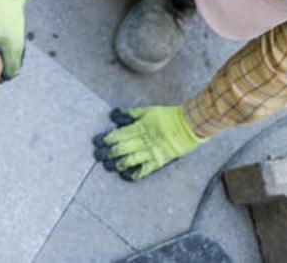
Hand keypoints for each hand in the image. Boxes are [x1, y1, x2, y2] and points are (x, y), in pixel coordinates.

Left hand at [92, 107, 206, 180]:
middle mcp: (143, 141)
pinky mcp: (160, 161)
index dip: (107, 139)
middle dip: (109, 153)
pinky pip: (146, 169)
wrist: (189, 125)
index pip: (119, 135)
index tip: (98, 142)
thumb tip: (114, 115)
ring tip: (110, 166)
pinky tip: (127, 176)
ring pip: (131, 160)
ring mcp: (151, 152)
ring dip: (119, 164)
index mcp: (140, 128)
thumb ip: (131, 114)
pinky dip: (136, 173)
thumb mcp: (148, 111)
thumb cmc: (168, 116)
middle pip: (122, 148)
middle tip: (99, 156)